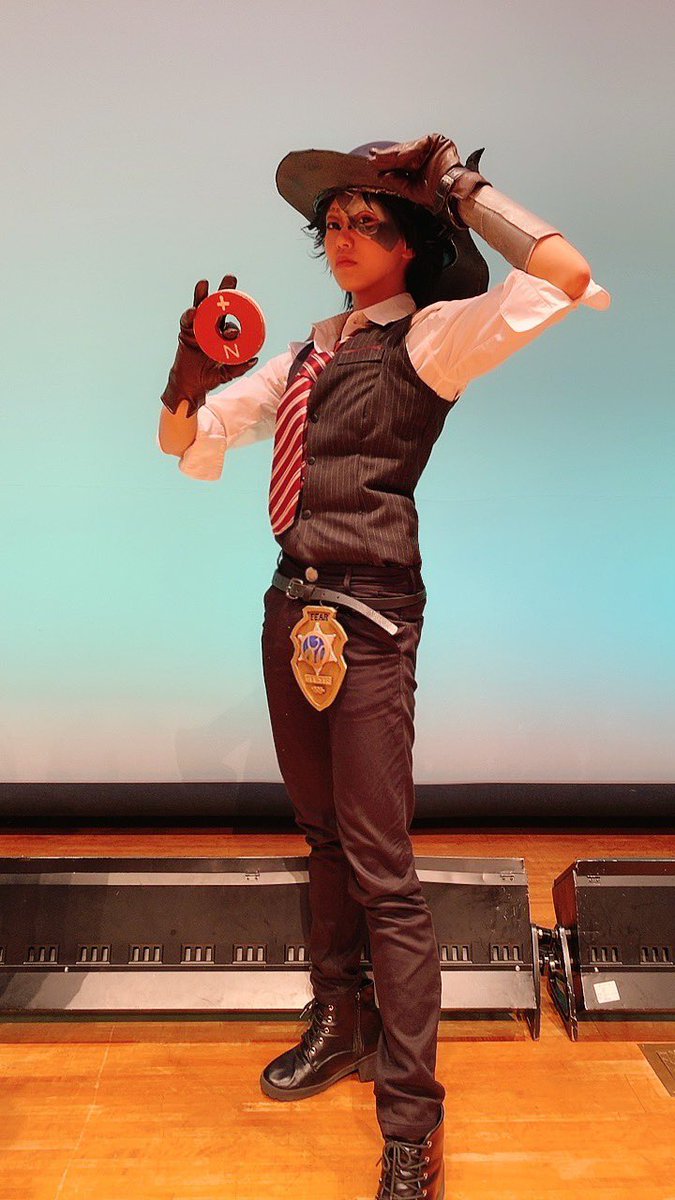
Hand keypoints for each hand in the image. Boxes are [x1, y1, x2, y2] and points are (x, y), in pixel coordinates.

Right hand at [160, 274, 258, 416]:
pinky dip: (189, 315)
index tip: (234, 333)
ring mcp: (198, 328)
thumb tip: (254, 359)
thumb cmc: (209, 377)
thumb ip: (239, 367)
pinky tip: (193, 312)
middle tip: (230, 278)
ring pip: (201, 308)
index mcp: (224, 336)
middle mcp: (212, 328)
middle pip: (218, 306)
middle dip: (224, 292)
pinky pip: (187, 321)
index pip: (232, 323)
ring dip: (202, 295)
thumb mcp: (226, 374)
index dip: (236, 322)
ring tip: (204, 284)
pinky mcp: (185, 332)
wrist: (191, 385)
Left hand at [368, 134, 463, 208]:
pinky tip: (396, 156)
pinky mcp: (438, 141)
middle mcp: (426, 156)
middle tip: (373, 159)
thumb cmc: (437, 194)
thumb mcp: (410, 189)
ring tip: (380, 158)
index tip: (373, 163)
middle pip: (402, 154)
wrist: (451, 193)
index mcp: (420, 167)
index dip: (386, 163)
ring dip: (393, 154)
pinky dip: (407, 151)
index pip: (401, 163)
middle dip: (387, 157)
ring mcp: (432, 148)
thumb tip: (383, 176)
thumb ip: (397, 182)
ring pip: (408, 149)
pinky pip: (418, 145)